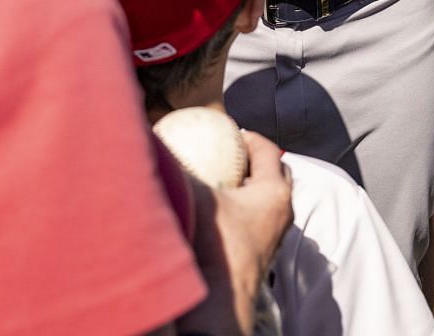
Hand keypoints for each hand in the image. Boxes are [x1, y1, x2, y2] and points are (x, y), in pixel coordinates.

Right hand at [178, 130, 293, 335]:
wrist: (218, 301)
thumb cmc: (213, 246)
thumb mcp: (194, 196)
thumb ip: (176, 166)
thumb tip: (152, 139)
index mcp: (275, 192)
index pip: (269, 150)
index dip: (249, 136)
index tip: (230, 132)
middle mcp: (282, 211)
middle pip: (275, 173)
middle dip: (255, 160)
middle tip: (230, 153)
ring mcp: (274, 234)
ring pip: (268, 198)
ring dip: (250, 185)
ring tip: (223, 178)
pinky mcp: (262, 252)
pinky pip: (258, 219)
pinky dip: (243, 208)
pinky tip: (217, 210)